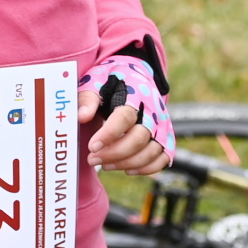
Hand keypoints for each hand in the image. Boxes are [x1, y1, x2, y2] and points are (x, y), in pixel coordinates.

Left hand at [80, 54, 173, 175]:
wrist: (135, 78)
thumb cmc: (112, 83)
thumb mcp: (96, 82)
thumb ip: (88, 98)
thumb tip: (82, 116)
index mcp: (135, 94)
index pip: (125, 116)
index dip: (109, 134)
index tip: (92, 146)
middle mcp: (153, 111)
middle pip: (140, 138)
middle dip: (115, 153)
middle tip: (92, 159)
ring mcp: (162, 125)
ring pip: (151, 151)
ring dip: (127, 163)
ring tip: (105, 165)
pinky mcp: (166, 137)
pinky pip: (163, 158)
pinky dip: (147, 168)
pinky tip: (127, 169)